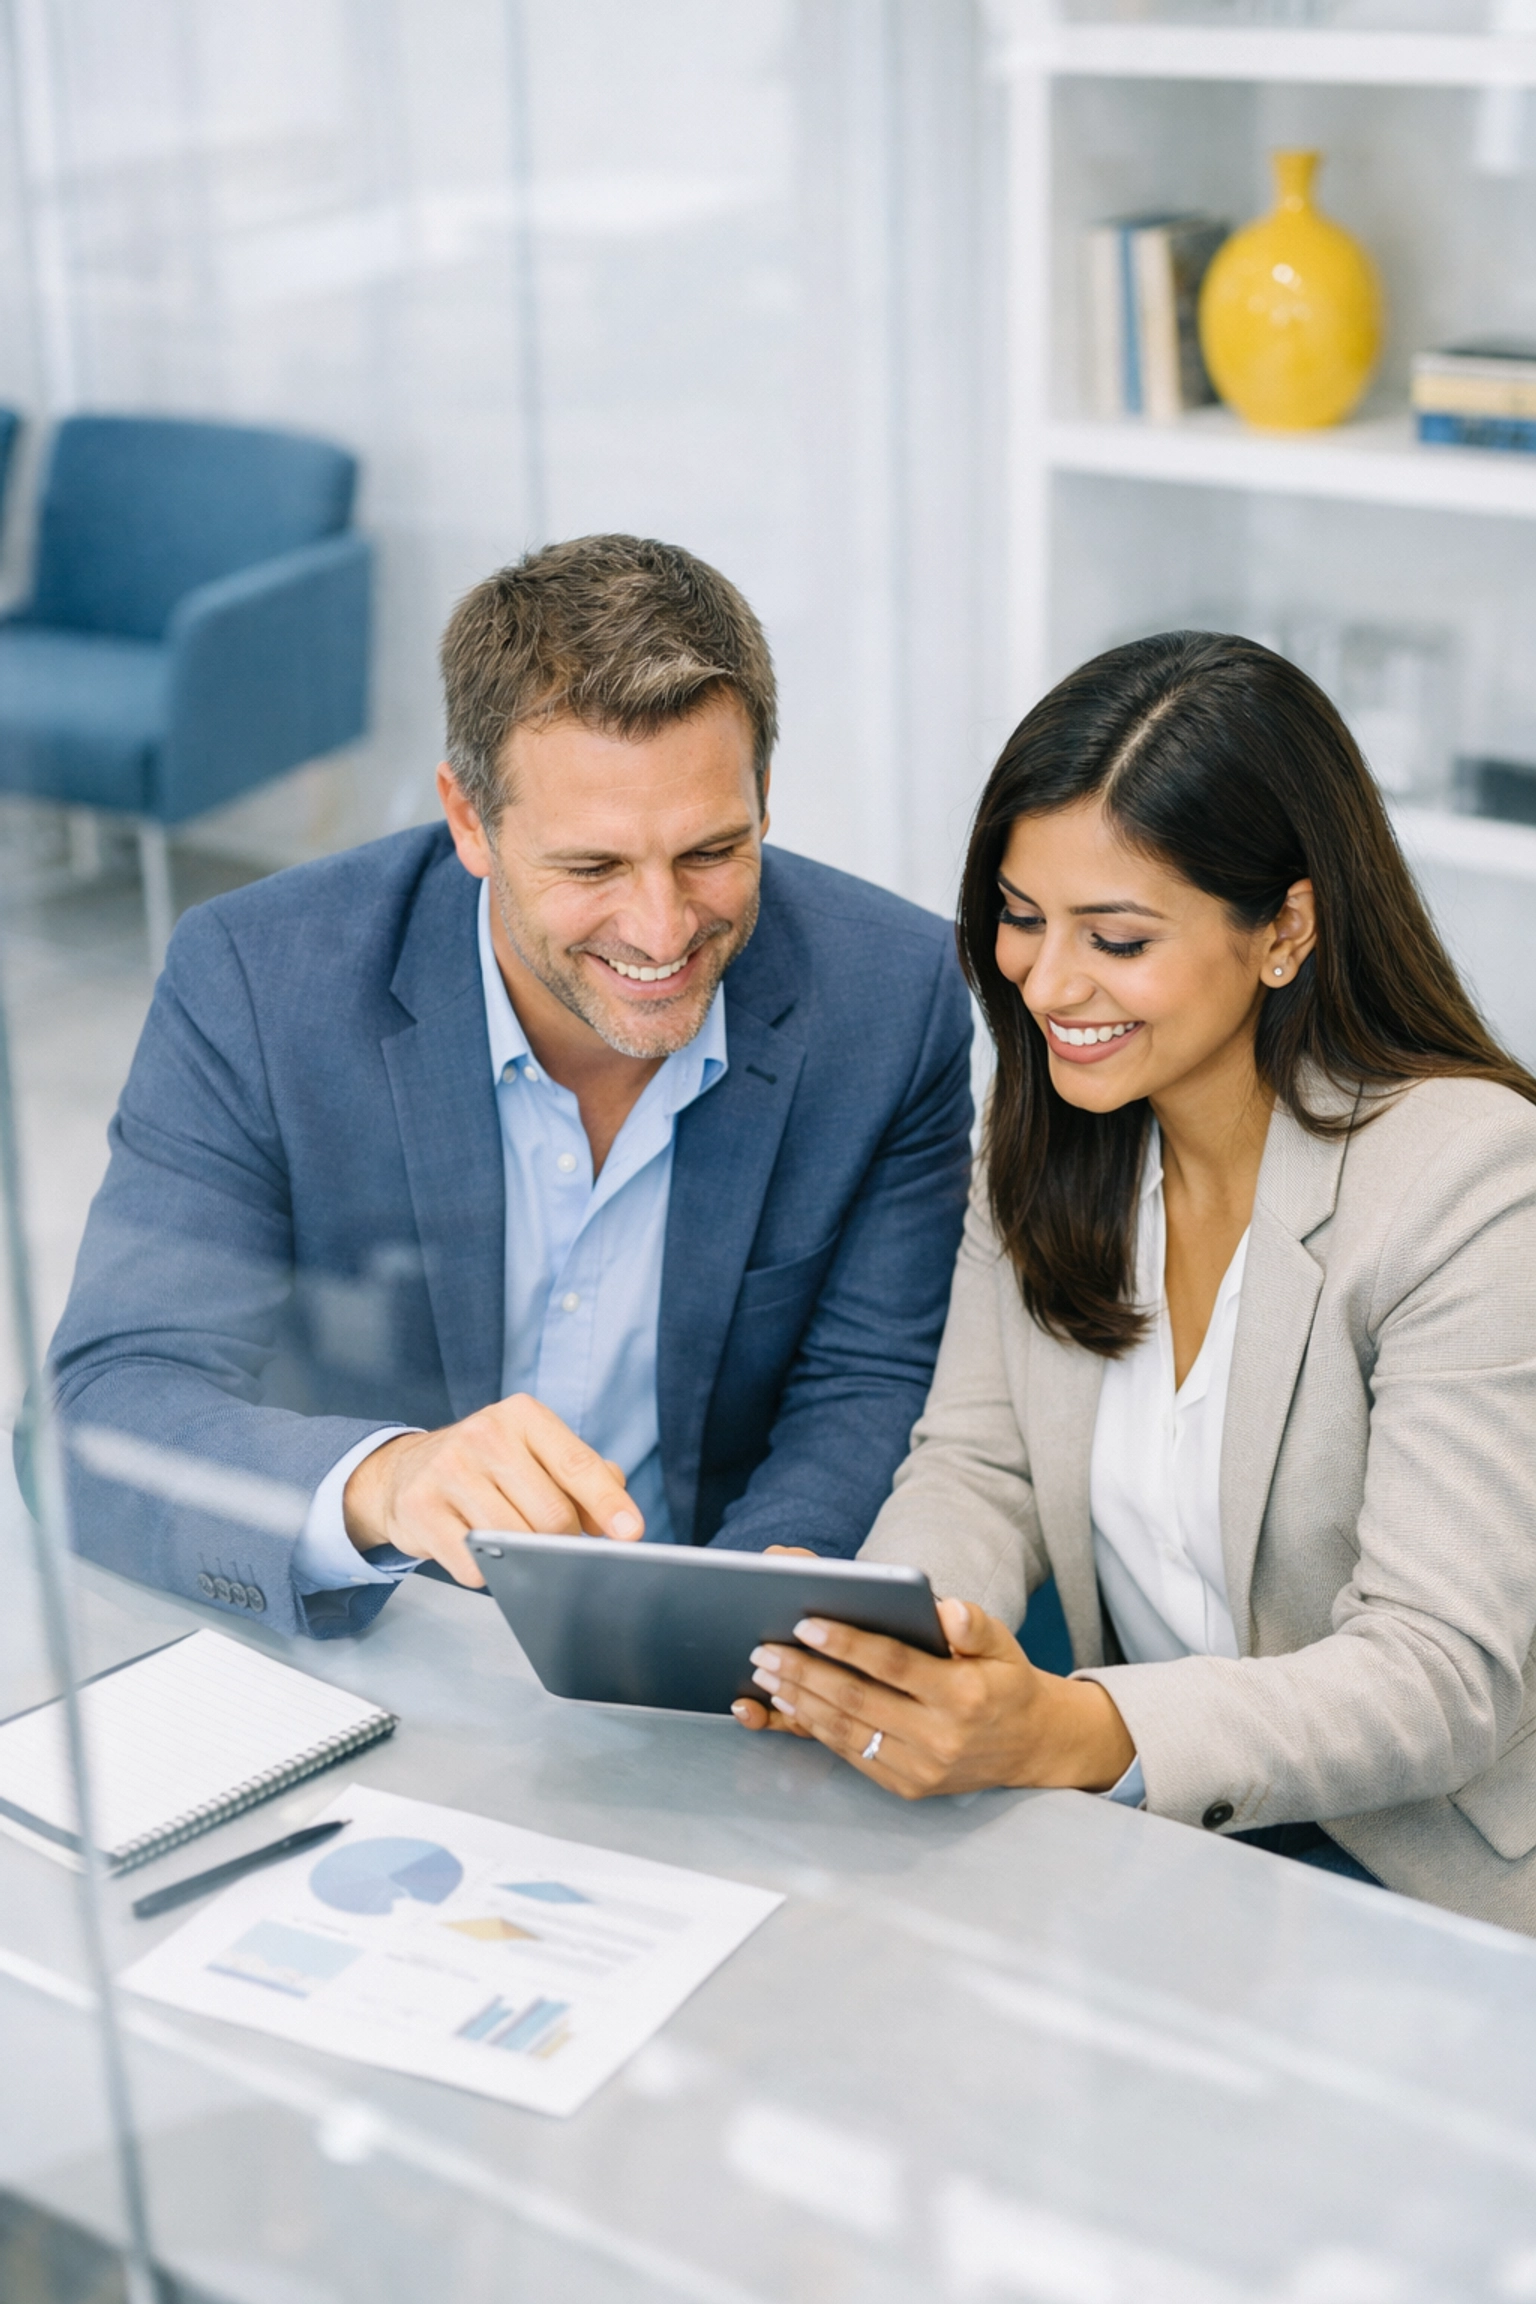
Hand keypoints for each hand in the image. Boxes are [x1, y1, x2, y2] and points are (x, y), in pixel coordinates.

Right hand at [344, 1393, 641, 1588]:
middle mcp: (483, 1434)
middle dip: (563, 1540)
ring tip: (514, 1542)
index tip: (631, 1533)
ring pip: (514, 1541)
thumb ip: (584, 1477)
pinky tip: (478, 1549)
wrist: (403, 1472)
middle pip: (551, 1513)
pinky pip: (475, 1565)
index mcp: (522, 1415)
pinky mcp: (420, 1509)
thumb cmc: (487, 1466)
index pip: (577, 1464)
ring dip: (526, 1557)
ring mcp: (448, 1470)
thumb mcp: (537, 1454)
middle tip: (556, 1543)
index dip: (607, 1503)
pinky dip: (488, 1571)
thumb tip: (617, 1516)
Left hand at [730, 1597, 1133, 1797]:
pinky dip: (816, 1728)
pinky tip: (790, 1703)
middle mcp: (940, 1738)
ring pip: (847, 1731)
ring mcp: (921, 1769)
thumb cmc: (1004, 1681)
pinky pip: (852, 1754)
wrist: (1030, 1745)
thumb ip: (974, 1623)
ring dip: (800, 1702)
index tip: (806, 1623)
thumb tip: (945, 1610)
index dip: (847, 1644)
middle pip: (858, 1700)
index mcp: (963, 1695)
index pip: (893, 1665)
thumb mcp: (1002, 1642)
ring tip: (766, 1673)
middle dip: (805, 1673)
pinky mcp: (907, 1787)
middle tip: (765, 1649)